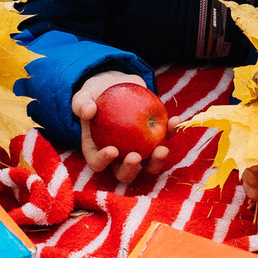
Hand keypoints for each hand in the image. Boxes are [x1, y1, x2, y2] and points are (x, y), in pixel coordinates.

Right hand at [72, 70, 167, 185]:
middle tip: (135, 156)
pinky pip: (164, 138)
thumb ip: (82, 104)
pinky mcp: (154, 137)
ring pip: (149, 164)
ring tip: (162, 150)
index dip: (103, 162)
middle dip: (131, 170)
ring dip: (157, 161)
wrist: (115, 84)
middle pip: (125, 173)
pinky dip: (171, 131)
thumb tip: (87, 111)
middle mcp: (119, 157)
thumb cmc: (95, 95)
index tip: (112, 150)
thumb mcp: (84, 96)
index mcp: (97, 151)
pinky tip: (175, 121)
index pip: (97, 164)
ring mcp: (138, 149)